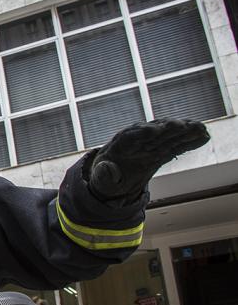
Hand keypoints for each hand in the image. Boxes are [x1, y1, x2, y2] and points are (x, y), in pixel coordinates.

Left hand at [88, 119, 208, 202]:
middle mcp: (137, 140)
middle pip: (153, 131)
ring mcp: (152, 144)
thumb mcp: (101, 179)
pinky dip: (189, 140)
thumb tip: (107, 169)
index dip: (142, 132)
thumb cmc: (104, 178)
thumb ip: (104, 175)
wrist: (113, 177)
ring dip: (183, 131)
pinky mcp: (162, 150)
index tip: (154, 130)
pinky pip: (177, 144)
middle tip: (182, 125)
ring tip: (200, 128)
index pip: (131, 136)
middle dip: (167, 127)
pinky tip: (203, 136)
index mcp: (120, 145)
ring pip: (168, 135)